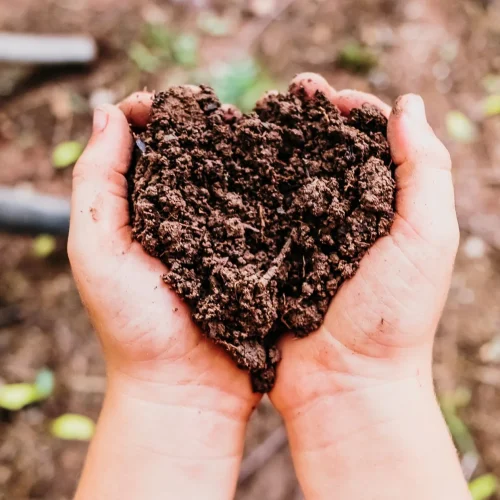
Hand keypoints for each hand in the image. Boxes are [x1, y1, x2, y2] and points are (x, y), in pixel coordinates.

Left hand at [68, 90, 258, 499]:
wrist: (187, 388)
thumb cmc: (135, 326)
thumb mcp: (97, 251)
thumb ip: (96, 182)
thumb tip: (107, 112)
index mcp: (141, 211)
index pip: (143, 146)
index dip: (151, 116)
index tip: (169, 103)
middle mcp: (183, 216)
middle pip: (191, 155)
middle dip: (203, 127)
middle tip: (220, 111)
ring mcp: (223, 233)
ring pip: (233, 178)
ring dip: (242, 152)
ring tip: (256, 131)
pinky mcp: (256, 254)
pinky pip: (264, 212)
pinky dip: (272, 188)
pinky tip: (285, 170)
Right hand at [267, 74, 467, 498]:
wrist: (344, 383)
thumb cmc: (391, 316)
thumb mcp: (425, 238)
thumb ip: (424, 170)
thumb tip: (408, 104)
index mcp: (383, 206)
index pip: (369, 142)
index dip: (351, 112)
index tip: (328, 96)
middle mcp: (343, 215)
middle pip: (325, 152)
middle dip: (308, 119)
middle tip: (290, 92)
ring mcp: (304, 235)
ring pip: (289, 177)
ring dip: (276, 146)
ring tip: (257, 118)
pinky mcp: (273, 256)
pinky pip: (260, 212)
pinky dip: (250, 186)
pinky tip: (234, 165)